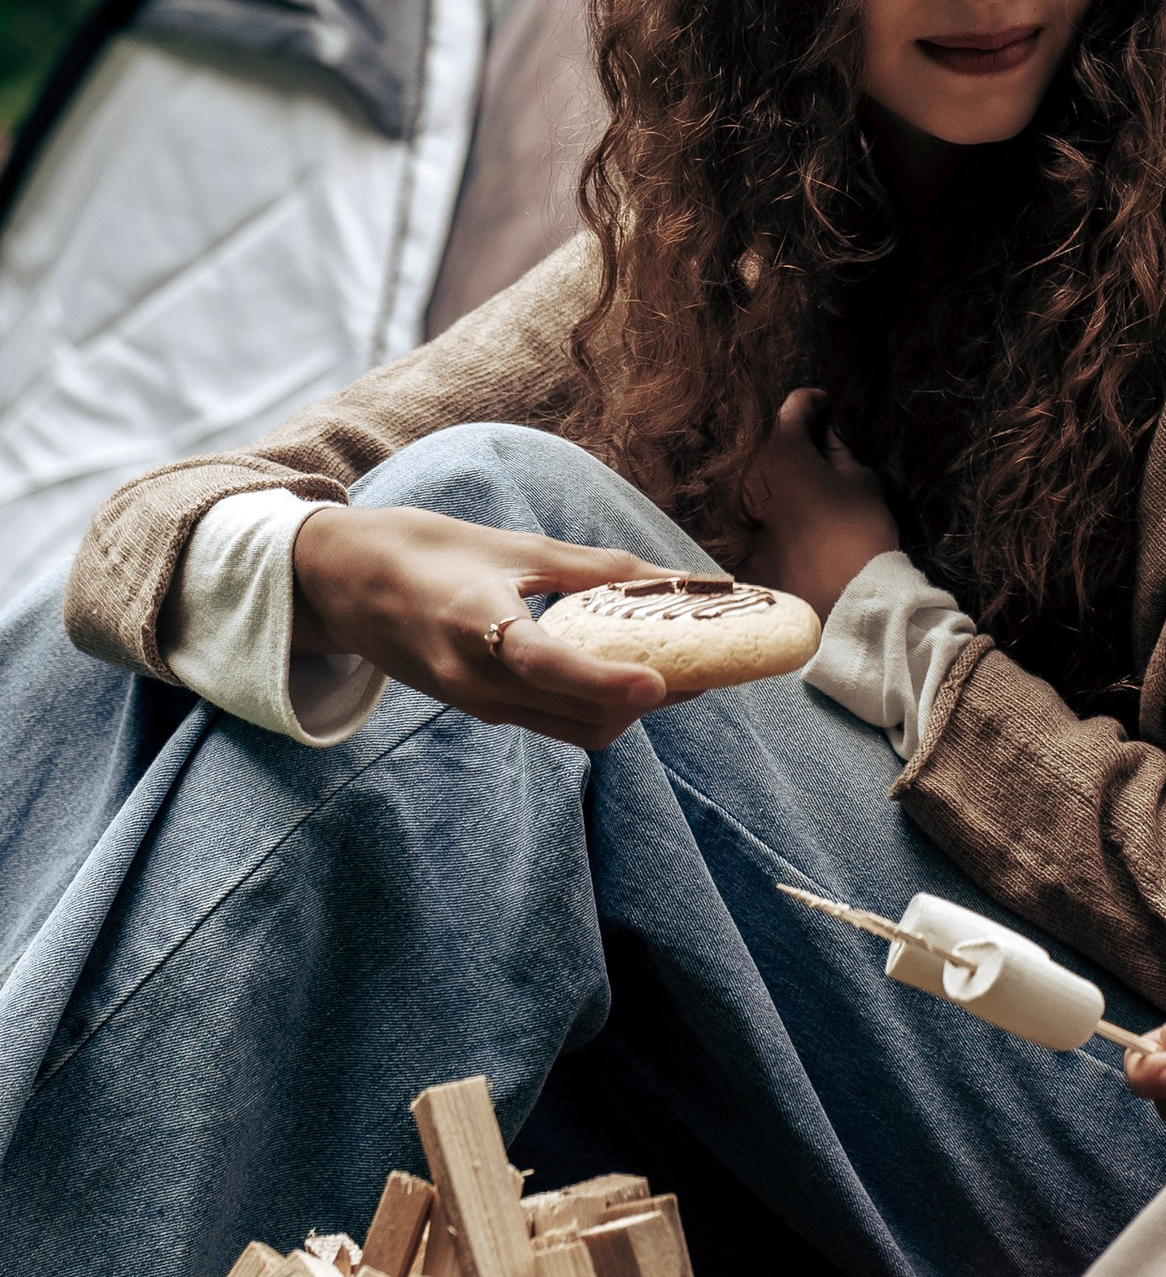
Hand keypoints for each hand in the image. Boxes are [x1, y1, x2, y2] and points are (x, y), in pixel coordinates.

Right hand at [290, 504, 668, 751]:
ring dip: (630, 709)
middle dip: (649, 700)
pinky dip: (598, 706)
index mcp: (476, 622)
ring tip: (680, 668)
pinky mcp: (482, 711)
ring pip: (574, 730)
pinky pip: (555, 722)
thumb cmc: (433, 551)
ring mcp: (478, 704)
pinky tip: (626, 673)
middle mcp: (476, 679)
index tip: (659, 682)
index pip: (545, 663)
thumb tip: (676, 580)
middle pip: (580, 715)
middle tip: (708, 666)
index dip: (604, 679)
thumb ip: (598, 570)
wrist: (347, 585)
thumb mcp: (515, 546)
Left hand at [739, 388, 899, 617]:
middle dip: (794, 437)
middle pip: (769, 439)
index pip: (795, 405)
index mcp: (782, 449)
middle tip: (820, 444)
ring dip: (779, 472)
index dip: (815, 403)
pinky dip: (770, 508)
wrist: (842, 602)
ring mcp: (739, 508)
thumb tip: (827, 434)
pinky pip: (753, 511)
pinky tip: (794, 518)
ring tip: (808, 483)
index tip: (827, 407)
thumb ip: (839, 450)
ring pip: (758, 474)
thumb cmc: (858, 534)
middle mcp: (750, 472)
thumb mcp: (861, 481)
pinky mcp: (738, 540)